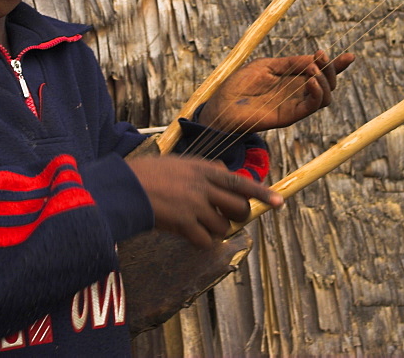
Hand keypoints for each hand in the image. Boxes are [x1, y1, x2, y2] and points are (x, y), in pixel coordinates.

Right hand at [128, 156, 282, 248]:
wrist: (124, 187)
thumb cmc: (148, 174)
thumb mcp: (179, 162)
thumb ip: (203, 167)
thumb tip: (223, 170)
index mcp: (203, 169)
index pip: (241, 181)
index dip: (262, 193)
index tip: (279, 202)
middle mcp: (203, 186)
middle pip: (238, 207)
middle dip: (236, 216)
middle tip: (226, 218)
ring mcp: (194, 205)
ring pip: (223, 227)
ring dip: (215, 230)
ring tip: (197, 225)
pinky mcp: (183, 223)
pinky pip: (205, 240)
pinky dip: (200, 241)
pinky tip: (188, 235)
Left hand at [196, 50, 354, 133]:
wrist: (222, 104)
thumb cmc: (240, 84)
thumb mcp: (268, 66)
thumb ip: (291, 63)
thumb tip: (315, 59)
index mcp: (293, 79)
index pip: (320, 72)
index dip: (336, 66)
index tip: (350, 57)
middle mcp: (297, 93)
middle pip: (327, 84)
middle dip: (331, 69)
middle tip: (322, 57)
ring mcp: (294, 105)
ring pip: (324, 98)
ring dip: (326, 82)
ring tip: (314, 70)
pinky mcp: (289, 116)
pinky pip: (310, 108)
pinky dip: (316, 95)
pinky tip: (312, 82)